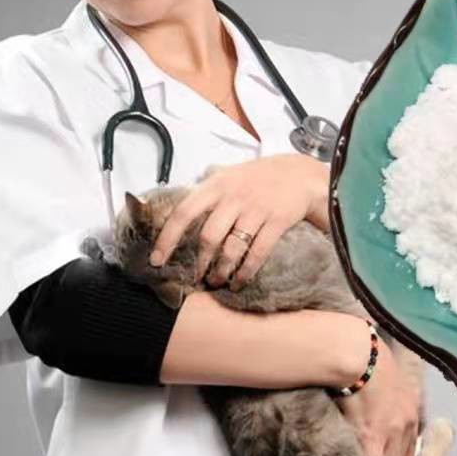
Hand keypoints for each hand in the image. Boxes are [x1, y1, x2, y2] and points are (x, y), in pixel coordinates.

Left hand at [149, 154, 327, 290]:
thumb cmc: (259, 177)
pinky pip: (257, 253)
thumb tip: (176, 210)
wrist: (300, 173)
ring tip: (217, 282)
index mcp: (216, 185)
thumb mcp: (229, 174)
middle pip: (208, 236)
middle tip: (196, 276)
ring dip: (221, 271)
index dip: (167, 238)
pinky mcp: (277, 221)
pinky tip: (239, 281)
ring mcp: (256, 209)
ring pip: (231, 248)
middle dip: (200, 262)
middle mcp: (234, 197)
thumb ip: (206, 191)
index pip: (184, 212)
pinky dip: (246, 271)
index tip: (157, 260)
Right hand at [334, 335, 419, 455]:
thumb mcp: (384, 369)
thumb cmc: (366, 353)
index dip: (400, 455)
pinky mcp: (371, 437)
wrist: (358, 352)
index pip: (409, 441)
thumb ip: (384, 386)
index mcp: (408, 406)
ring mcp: (390, 432)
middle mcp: (405, 423)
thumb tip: (370, 389)